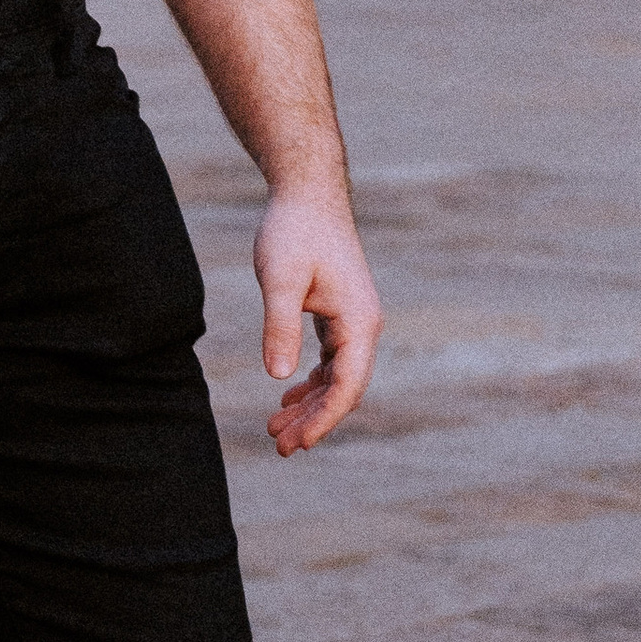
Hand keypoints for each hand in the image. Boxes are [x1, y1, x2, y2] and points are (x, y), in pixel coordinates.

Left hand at [255, 178, 380, 454]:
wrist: (307, 194)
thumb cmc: (294, 231)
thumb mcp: (280, 279)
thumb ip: (279, 327)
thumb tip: (280, 378)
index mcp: (359, 321)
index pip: (347, 386)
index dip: (323, 419)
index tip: (296, 443)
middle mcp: (364, 326)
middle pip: (344, 389)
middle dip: (314, 421)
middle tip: (279, 447)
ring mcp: (354, 321)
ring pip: (337, 378)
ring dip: (310, 405)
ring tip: (276, 429)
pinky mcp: (340, 314)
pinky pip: (331, 361)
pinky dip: (310, 383)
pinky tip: (287, 398)